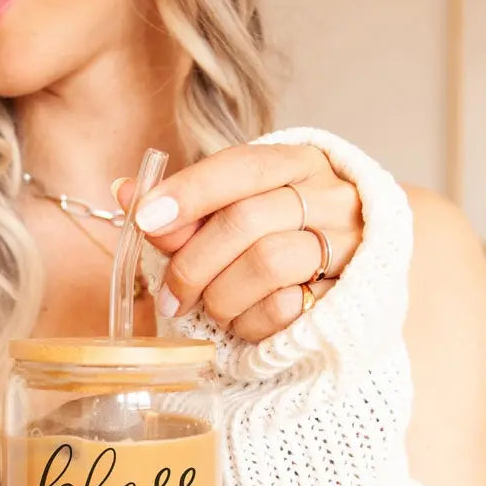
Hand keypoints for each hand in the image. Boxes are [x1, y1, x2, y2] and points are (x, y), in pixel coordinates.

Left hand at [115, 143, 363, 341]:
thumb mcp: (237, 212)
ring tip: (212, 308)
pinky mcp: (347, 293)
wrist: (360, 275)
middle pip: (245, 221)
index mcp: (297, 163)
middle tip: (170, 297)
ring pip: (266, 264)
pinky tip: (243, 321)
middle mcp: (328, 196)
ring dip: (221, 296)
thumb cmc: (282, 237)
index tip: (146, 219)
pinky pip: (285, 308)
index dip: (189, 192)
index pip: (240, 166)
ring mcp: (345, 244)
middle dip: (193, 264)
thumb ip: (186, 208)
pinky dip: (249, 322)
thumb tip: (125, 190)